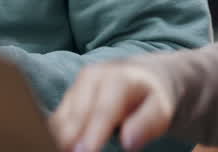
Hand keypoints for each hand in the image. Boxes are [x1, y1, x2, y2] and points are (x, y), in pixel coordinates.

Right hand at [49, 62, 175, 151]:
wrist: (144, 75)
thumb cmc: (152, 97)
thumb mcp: (161, 108)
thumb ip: (146, 124)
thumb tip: (128, 143)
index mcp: (117, 79)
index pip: (102, 111)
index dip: (92, 135)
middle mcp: (91, 78)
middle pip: (75, 116)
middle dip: (70, 141)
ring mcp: (76, 86)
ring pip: (60, 118)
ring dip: (60, 140)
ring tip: (62, 150)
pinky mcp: (67, 97)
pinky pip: (56, 120)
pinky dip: (56, 136)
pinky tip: (61, 147)